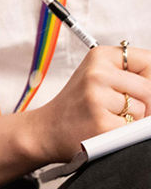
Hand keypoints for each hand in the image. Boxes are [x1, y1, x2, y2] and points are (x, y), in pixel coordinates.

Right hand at [30, 44, 150, 161]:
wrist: (48, 128)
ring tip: (107, 116)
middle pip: (149, 88)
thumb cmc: (77, 104)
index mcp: (99, 56)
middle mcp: (96, 73)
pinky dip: (122, 132)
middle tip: (118, 107)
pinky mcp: (102, 122)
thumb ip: (130, 73)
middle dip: (142, 102)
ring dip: (131, 119)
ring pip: (142, 109)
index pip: (148, 61)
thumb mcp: (99, 76)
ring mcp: (97, 97)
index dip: (149, 79)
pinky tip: (103, 127)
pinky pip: (133, 128)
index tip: (136, 90)